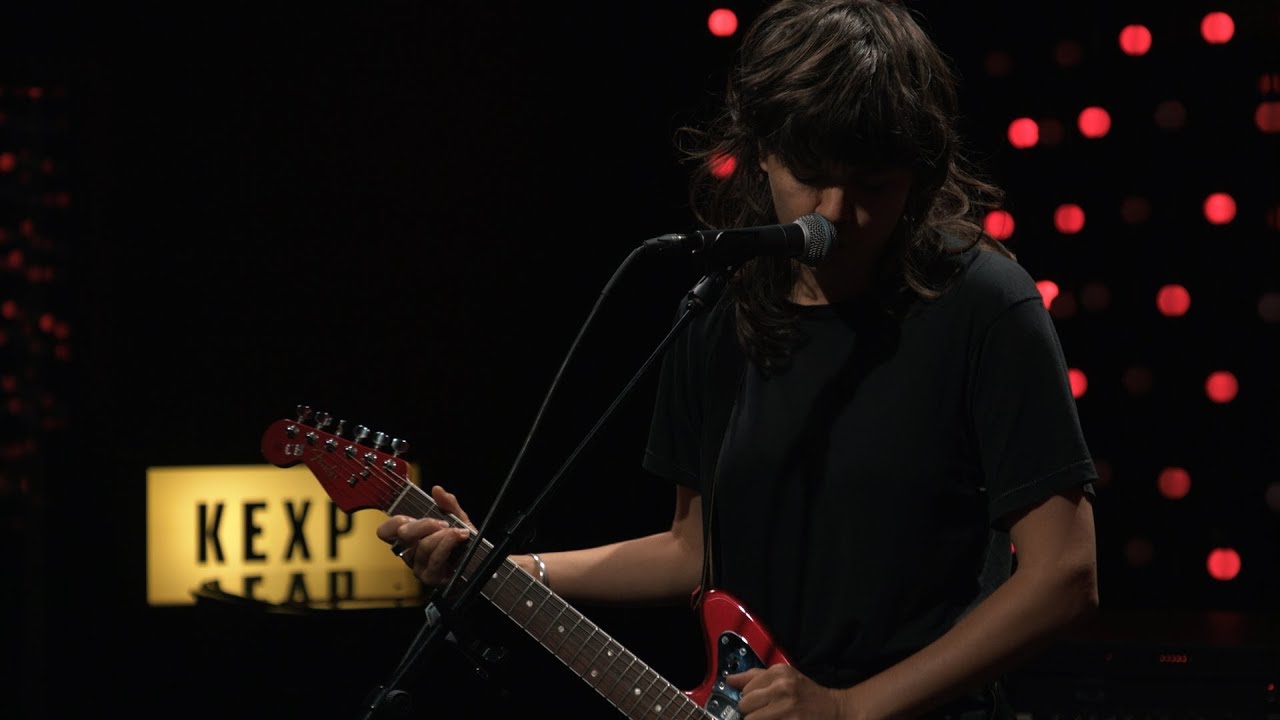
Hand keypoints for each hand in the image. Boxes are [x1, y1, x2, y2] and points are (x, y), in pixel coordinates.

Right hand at [375, 485, 473, 586]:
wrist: (480, 562)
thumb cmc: (464, 543)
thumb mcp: (458, 518)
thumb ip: (448, 504)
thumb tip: (437, 489)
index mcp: (410, 539)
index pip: (386, 532)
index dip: (395, 522)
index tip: (411, 516)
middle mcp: (410, 554)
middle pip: (403, 535)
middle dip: (425, 524)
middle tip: (442, 523)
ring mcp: (419, 567)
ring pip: (423, 546)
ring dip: (443, 535)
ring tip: (457, 532)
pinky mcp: (430, 578)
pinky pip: (435, 559)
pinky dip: (447, 544)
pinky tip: (458, 538)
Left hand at [727, 665, 849, 719]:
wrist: (834, 709)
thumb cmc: (805, 694)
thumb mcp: (783, 678)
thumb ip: (755, 677)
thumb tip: (729, 680)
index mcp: (778, 672)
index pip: (745, 689)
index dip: (750, 698)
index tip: (762, 702)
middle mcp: (782, 686)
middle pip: (745, 704)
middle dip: (751, 712)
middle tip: (766, 713)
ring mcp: (787, 707)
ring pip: (751, 719)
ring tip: (771, 718)